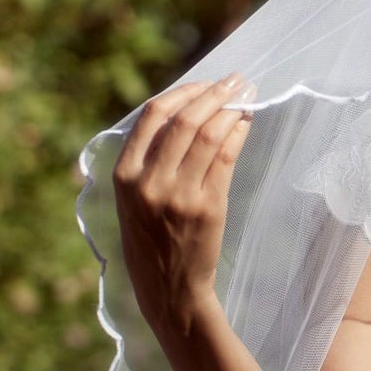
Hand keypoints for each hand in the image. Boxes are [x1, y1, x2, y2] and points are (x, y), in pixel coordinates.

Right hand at [112, 74, 254, 337]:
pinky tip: (246, 121)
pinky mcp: (206, 207)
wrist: (169, 291)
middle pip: (185, 119)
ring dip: (232, 108)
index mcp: (123, 176)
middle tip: (236, 79)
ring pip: (208, 134)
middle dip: (214, 92)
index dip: (183, 92)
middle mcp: (147, 183)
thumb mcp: (133, 200)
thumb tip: (186, 109)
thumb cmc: (152, 240)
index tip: (205, 83)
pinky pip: (226, 157)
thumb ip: (148, 160)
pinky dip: (238, 132)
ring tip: (247, 94)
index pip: (152, 116)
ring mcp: (177, 195)